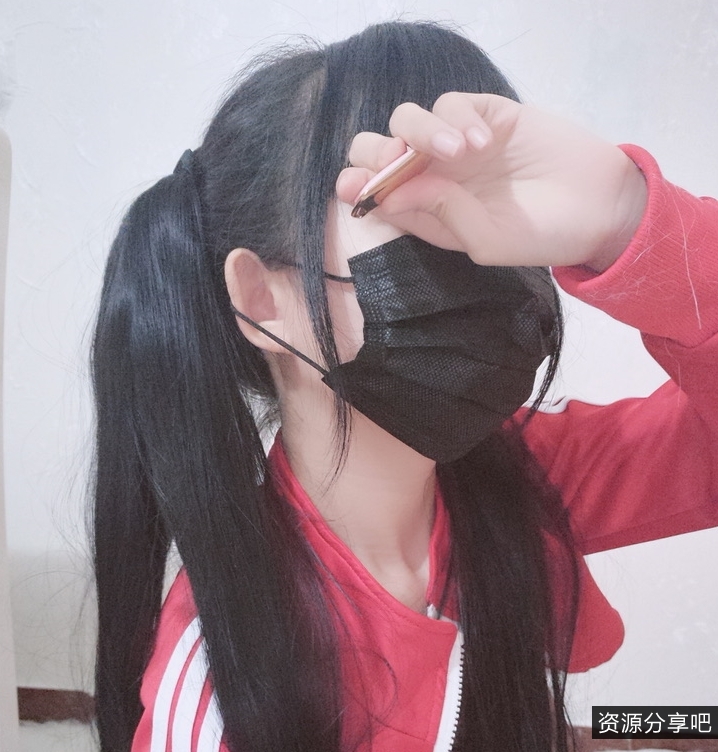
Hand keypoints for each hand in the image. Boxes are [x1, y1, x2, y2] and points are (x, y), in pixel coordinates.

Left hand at [336, 93, 646, 271]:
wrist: (598, 206)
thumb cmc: (540, 236)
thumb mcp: (486, 241)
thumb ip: (440, 215)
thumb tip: (389, 193)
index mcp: (426, 212)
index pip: (375, 194)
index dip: (358, 186)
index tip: (355, 187)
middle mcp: (433, 176)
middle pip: (379, 150)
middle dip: (376, 151)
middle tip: (397, 162)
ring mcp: (457, 143)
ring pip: (408, 119)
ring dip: (422, 132)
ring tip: (462, 153)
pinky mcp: (485, 113)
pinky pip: (451, 102)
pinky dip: (459, 117)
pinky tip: (486, 141)